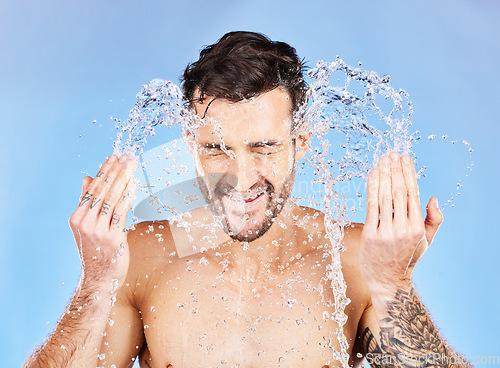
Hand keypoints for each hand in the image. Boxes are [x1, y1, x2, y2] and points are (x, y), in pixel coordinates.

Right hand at [69, 154, 136, 291]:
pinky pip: (122, 211)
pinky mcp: (113, 237)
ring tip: (132, 165)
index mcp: (77, 218)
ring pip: (112, 198)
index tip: (114, 157)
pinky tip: (134, 183)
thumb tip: (88, 178)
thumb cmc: (96, 251)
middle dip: (116, 171)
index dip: (104, 171)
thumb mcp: (87, 226)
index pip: (92, 189)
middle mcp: (85, 222)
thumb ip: (88, 202)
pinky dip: (128, 195)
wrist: (99, 279)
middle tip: (127, 156)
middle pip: (103, 191)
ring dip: (123, 179)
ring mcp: (98, 230)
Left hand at [359, 152, 442, 291]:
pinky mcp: (370, 234)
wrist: (387, 280)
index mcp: (417, 228)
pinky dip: (371, 188)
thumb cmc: (406, 257)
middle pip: (397, 191)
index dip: (408, 173)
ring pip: (384, 196)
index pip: (413, 193)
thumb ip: (433, 220)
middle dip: (394, 169)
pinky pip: (371, 206)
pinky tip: (373, 174)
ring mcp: (385, 232)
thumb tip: (433, 198)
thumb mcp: (425, 241)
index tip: (405, 158)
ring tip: (382, 160)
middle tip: (392, 154)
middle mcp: (402, 229)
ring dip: (382, 175)